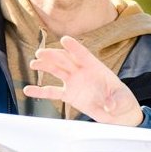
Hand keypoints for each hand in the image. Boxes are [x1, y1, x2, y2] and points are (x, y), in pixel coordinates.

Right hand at [23, 36, 142, 125]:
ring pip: (57, 71)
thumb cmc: (122, 100)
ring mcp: (74, 82)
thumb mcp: (122, 100)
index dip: (74, 48)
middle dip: (53, 55)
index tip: (64, 40)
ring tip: (34, 63)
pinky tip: (28, 89)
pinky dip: (40, 91)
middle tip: (41, 53)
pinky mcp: (69, 94)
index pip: (83, 55)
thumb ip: (116, 100)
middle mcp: (82, 71)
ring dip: (45, 66)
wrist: (117, 112)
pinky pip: (52, 91)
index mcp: (96, 67)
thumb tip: (110, 104)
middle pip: (66, 60)